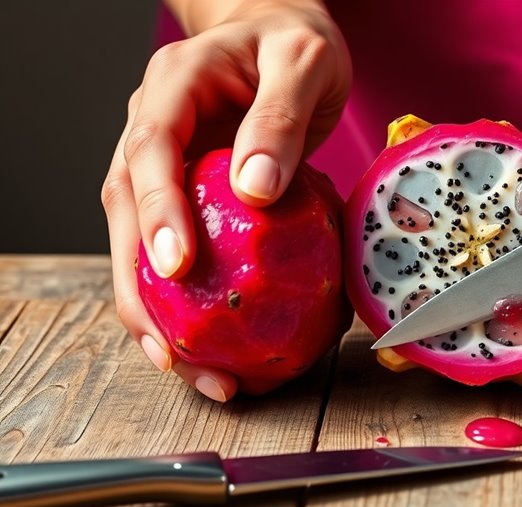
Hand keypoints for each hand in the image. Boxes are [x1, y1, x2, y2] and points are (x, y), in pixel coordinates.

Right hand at [100, 0, 350, 400]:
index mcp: (174, 85)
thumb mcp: (304, 61)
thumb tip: (256, 191)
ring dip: (153, 308)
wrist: (282, 32)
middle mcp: (151, 125)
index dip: (157, 210)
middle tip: (174, 351)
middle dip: (140, 287)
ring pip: (136, 238)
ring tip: (187, 368)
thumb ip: (280, 116)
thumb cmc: (296, 42)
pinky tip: (203, 342)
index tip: (175, 267)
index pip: (150, 149)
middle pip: (126, 209)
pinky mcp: (180, 189)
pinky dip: (181, 296)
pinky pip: (170, 244)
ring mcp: (159, 159)